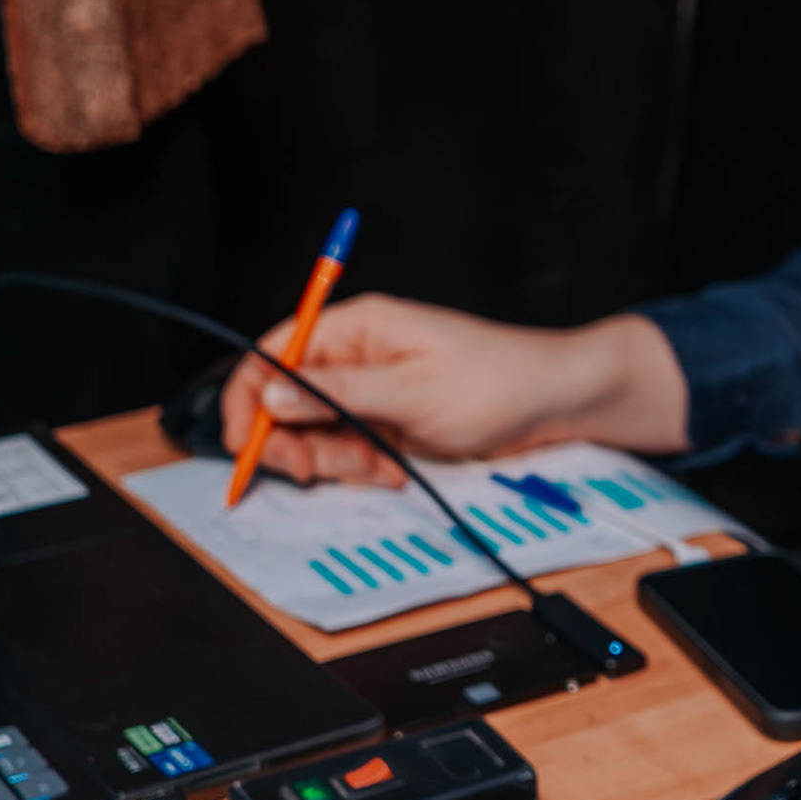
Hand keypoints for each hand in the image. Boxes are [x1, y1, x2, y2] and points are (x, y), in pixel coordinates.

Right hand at [219, 296, 691, 486]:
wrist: (557, 404)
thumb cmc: (496, 381)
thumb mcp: (411, 392)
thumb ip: (337, 395)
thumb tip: (271, 396)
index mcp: (356, 328)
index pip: (273, 354)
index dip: (248, 397)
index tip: (243, 443)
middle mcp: (357, 358)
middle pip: (286, 401)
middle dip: (294, 440)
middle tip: (314, 470)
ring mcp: (372, 394)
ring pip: (318, 434)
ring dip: (337, 461)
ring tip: (380, 468)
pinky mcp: (389, 425)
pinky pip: (351, 452)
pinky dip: (364, 469)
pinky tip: (395, 471)